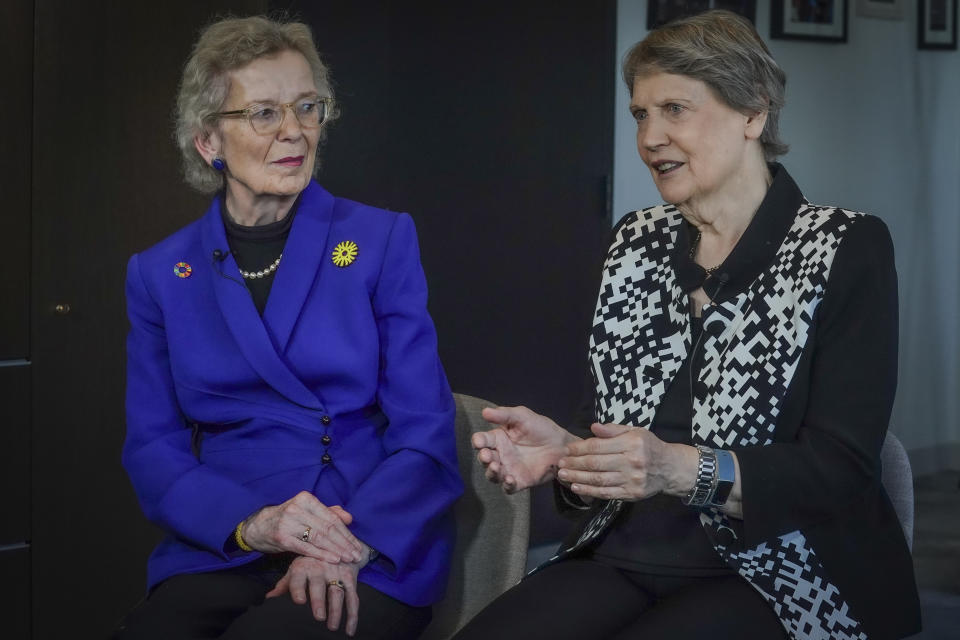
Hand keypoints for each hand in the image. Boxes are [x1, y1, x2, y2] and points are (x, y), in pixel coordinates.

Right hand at [241, 491, 363, 562]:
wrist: (258, 526)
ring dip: (336, 550)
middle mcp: (297, 509)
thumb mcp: (307, 512)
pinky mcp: (282, 537)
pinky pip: (306, 548)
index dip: (346, 533)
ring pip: (319, 538)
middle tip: (357, 555)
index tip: (357, 545)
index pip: (332, 518)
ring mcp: (288, 523)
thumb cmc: (288, 519)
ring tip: (349, 558)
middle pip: (327, 528)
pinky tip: (334, 559)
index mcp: (306, 499)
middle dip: (344, 544)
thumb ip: (328, 513)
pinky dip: (322, 554)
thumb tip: (349, 518)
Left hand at [265, 549, 369, 636]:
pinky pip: (353, 597)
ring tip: (332, 626)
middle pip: (319, 586)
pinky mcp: (350, 578)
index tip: (299, 601)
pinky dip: (353, 614)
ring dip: (336, 610)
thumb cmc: (311, 562)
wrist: (338, 545)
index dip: (298, 588)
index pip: (298, 578)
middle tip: (319, 617)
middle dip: (319, 601)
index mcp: (303, 567)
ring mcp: (337, 573)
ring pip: (337, 593)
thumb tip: (268, 598)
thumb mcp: (297, 568)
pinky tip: (349, 629)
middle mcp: (320, 568)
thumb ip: (284, 584)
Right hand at [472, 406, 578, 492]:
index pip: (482, 440)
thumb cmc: (540, 428)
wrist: (561, 445)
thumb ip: (504, 414)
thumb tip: (485, 411)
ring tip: (495, 467)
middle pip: (484, 459)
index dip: (478, 441)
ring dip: (491, 472)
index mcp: (498, 438)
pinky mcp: (520, 481)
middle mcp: (500, 455)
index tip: (478, 442)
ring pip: (492, 475)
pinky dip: (506, 485)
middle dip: (483, 458)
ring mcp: (509, 469)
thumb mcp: (522, 416)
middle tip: (486, 455)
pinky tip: (510, 479)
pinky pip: (508, 487)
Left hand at [557, 423, 695, 500]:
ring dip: (578, 478)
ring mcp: (632, 479)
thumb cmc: (649, 446)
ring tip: (563, 475)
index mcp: (632, 443)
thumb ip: (613, 430)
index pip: (599, 446)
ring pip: (599, 480)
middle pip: (597, 464)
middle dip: (575, 464)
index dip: (580, 448)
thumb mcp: (635, 431)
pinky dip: (589, 491)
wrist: (670, 468)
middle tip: (560, 464)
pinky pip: (606, 493)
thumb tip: (593, 427)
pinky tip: (576, 487)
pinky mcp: (632, 494)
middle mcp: (632, 461)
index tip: (566, 450)